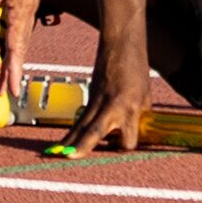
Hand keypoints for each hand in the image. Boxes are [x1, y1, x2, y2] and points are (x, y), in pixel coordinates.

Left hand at [0, 0, 50, 96]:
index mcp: (21, 10)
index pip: (16, 49)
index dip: (11, 72)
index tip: (9, 93)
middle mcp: (26, 7)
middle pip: (18, 45)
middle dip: (9, 68)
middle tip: (2, 89)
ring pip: (17, 32)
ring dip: (9, 52)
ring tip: (1, 67)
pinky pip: (16, 18)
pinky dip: (10, 32)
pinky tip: (4, 31)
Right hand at [65, 39, 149, 153]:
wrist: (121, 46)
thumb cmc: (137, 70)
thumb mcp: (146, 96)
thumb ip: (139, 117)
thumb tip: (135, 132)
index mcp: (131, 108)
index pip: (128, 139)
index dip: (126, 145)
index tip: (125, 145)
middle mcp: (112, 107)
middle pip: (94, 131)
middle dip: (82, 145)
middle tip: (69, 156)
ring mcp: (98, 101)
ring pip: (81, 125)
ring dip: (69, 141)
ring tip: (56, 153)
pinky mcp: (90, 97)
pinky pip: (80, 119)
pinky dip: (72, 132)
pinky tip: (62, 143)